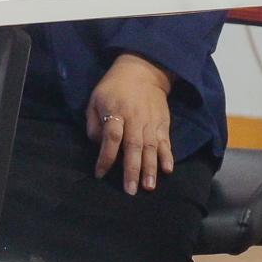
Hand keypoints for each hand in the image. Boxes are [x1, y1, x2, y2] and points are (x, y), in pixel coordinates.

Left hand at [86, 53, 174, 194]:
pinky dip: (167, 156)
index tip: (100, 174)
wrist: (143, 71)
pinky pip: (166, 142)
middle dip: (132, 170)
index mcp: (116, 112)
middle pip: (133, 146)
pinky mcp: (163, 124)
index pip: (111, 138)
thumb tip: (98, 145)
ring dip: (150, 168)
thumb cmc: (114, 88)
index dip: (105, 157)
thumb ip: (94, 124)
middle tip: (130, 190)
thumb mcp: (96, 99)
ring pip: (151, 148)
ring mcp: (151, 123)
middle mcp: (134, 119)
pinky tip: (167, 170)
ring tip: (149, 187)